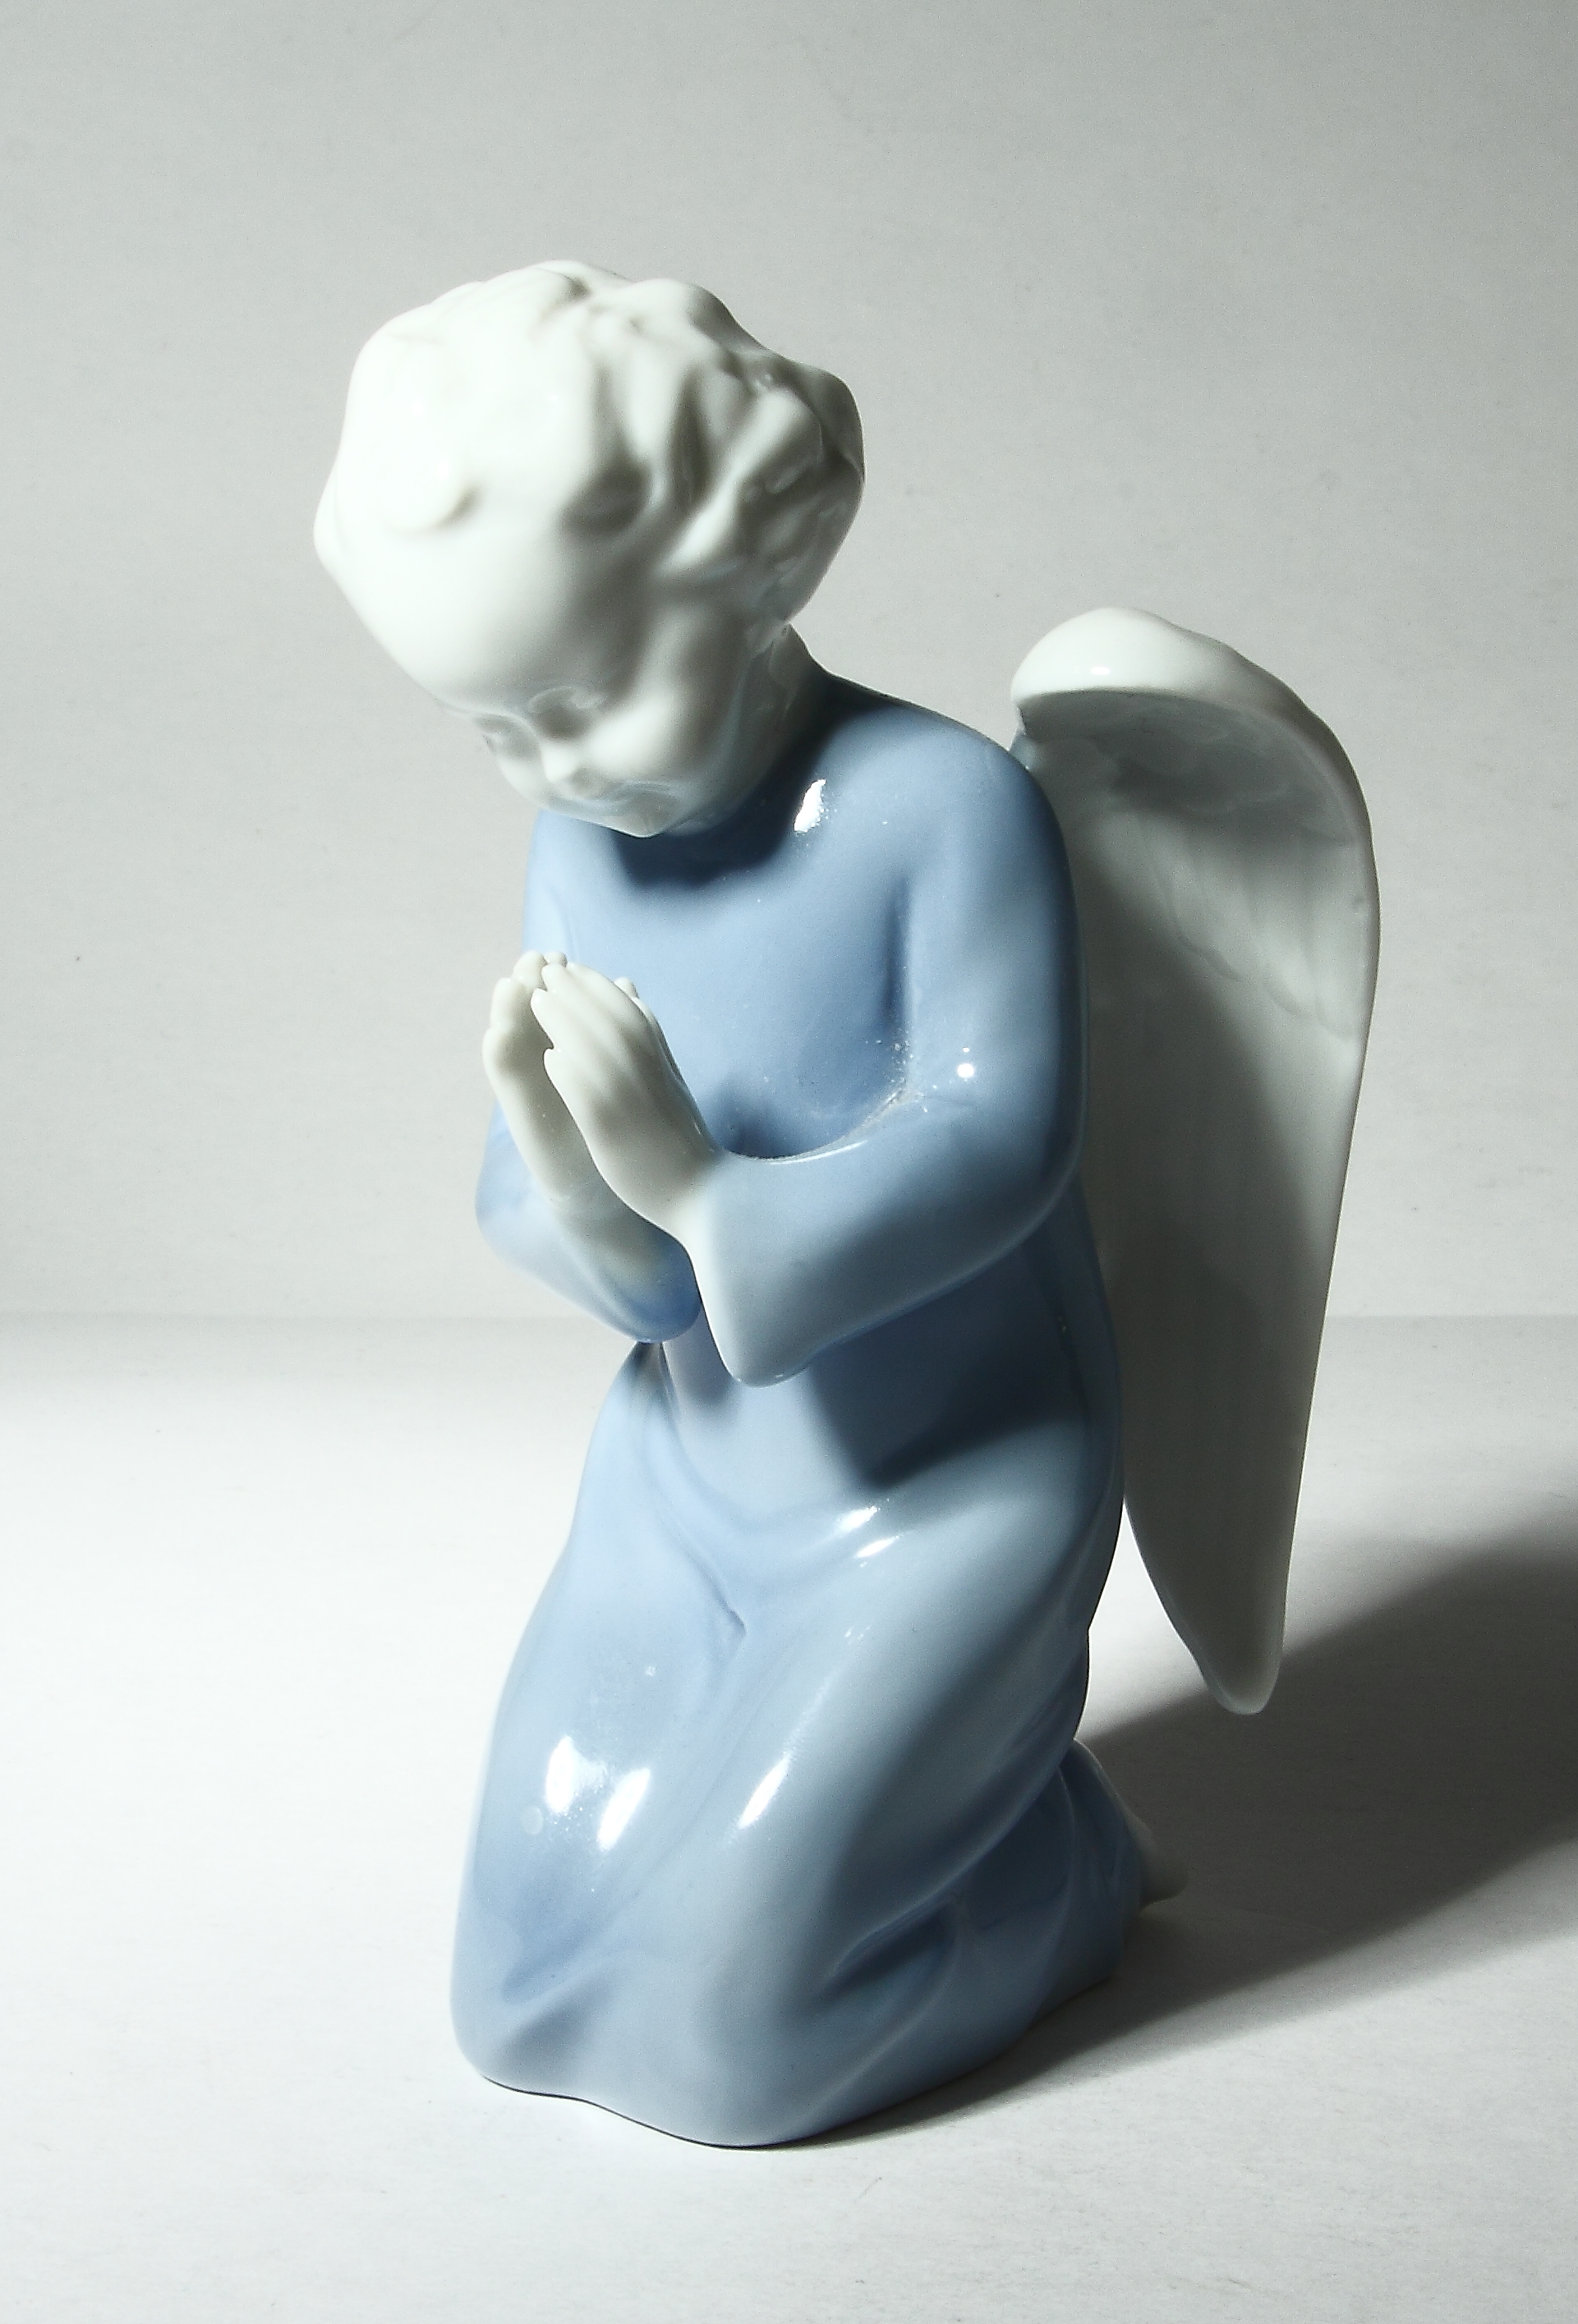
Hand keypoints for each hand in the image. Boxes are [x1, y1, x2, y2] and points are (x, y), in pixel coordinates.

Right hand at [483, 951, 601, 1202]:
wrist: (600, 1182)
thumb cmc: (607, 1122)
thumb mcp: (616, 1070)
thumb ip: (612, 1028)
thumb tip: (627, 981)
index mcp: (566, 1048)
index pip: (556, 1005)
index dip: (555, 981)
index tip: (559, 954)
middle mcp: (540, 1062)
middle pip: (529, 1015)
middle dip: (530, 985)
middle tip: (531, 958)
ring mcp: (529, 1088)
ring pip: (512, 1040)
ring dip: (508, 1012)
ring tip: (509, 984)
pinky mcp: (521, 1115)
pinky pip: (507, 1082)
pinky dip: (500, 1057)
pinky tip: (496, 1036)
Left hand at [529, 961, 718, 1235]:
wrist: (705, 1192)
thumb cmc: (681, 1140)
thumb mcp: (669, 1079)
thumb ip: (650, 1041)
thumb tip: (632, 996)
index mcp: (661, 1060)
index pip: (626, 1009)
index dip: (596, 986)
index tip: (574, 969)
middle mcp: (647, 1073)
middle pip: (607, 1018)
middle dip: (576, 990)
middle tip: (547, 969)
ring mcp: (631, 1099)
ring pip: (595, 1049)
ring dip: (565, 1020)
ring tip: (537, 1000)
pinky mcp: (615, 1131)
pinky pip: (590, 1095)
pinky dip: (570, 1073)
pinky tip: (549, 1059)